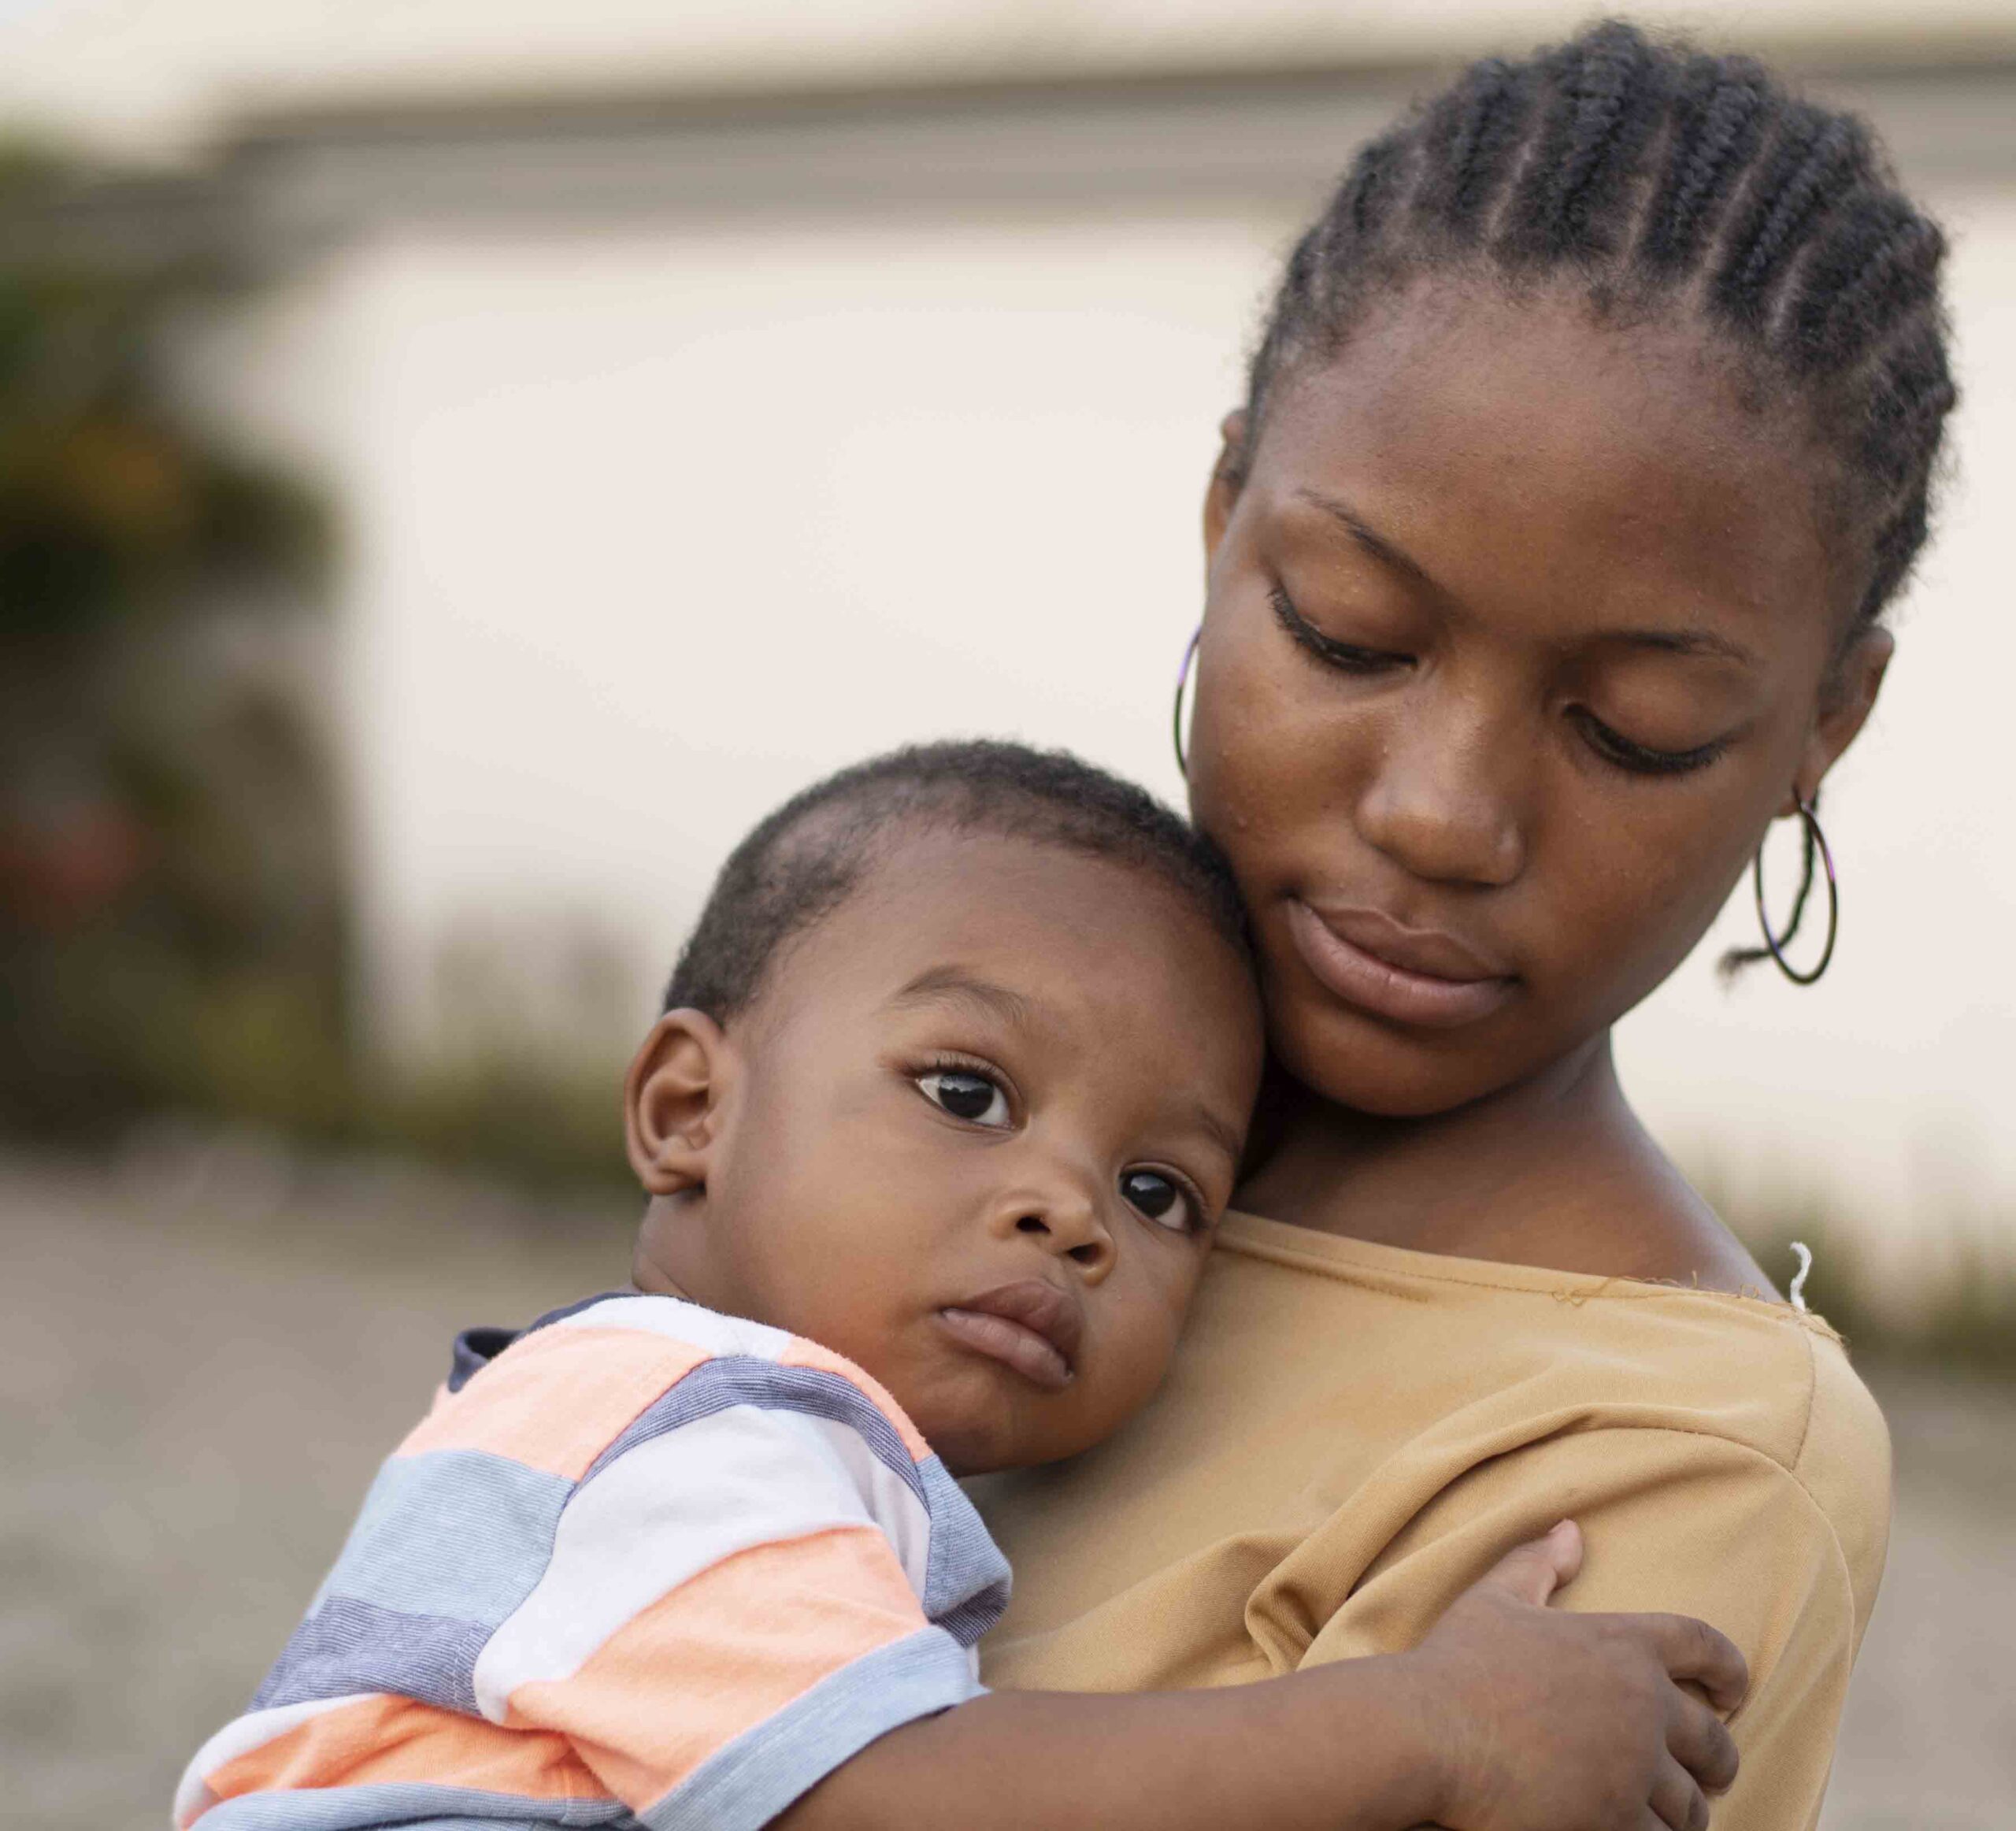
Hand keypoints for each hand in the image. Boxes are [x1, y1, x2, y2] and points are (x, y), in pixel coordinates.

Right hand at [1395, 1521, 1746, 1830]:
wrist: (1427, 1732)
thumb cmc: (1456, 1662)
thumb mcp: (1497, 1598)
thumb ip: (1540, 1563)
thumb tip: (1571, 1531)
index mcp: (1623, 1644)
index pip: (1707, 1646)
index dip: (1731, 1671)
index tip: (1734, 1694)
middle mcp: (1642, 1704)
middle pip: (1715, 1741)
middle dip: (1717, 1762)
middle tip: (1707, 1774)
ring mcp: (1633, 1766)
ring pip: (1690, 1804)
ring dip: (1682, 1812)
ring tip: (1666, 1815)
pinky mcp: (1615, 1818)